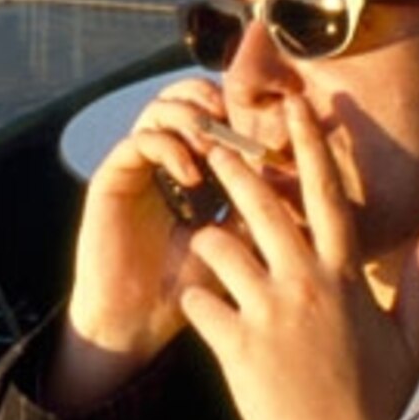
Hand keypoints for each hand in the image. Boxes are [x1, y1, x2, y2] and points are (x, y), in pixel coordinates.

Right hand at [46, 78, 242, 408]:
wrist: (137, 323)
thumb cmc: (190, 287)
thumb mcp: (239, 243)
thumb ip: (261, 207)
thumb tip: (307, 179)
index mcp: (195, 166)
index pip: (214, 112)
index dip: (240, 106)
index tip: (263, 123)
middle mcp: (163, 159)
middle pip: (184, 96)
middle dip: (212, 98)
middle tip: (236, 119)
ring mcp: (136, 167)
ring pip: (160, 110)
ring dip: (191, 118)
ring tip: (214, 143)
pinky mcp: (112, 179)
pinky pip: (139, 142)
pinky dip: (169, 149)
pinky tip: (192, 176)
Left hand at [174, 101, 418, 419]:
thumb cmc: (378, 397)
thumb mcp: (411, 337)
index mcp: (346, 276)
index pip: (329, 195)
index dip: (313, 146)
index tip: (299, 106)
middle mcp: (306, 284)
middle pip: (263, 206)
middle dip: (236, 168)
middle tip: (214, 143)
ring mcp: (269, 314)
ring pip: (218, 247)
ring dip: (205, 239)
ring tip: (201, 242)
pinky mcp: (236, 346)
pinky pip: (198, 302)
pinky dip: (193, 298)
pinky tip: (198, 306)